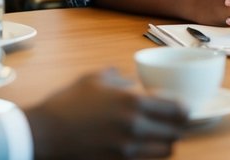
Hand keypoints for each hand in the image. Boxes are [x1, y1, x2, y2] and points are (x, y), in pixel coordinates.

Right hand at [28, 69, 187, 158]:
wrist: (44, 134)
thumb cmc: (67, 104)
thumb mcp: (93, 79)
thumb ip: (119, 77)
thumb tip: (132, 82)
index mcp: (132, 103)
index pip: (177, 110)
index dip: (185, 109)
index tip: (184, 108)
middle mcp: (135, 128)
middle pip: (175, 133)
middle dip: (177, 127)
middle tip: (173, 122)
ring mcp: (127, 150)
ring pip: (165, 151)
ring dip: (165, 142)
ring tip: (158, 135)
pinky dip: (149, 154)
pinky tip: (141, 146)